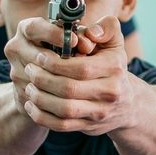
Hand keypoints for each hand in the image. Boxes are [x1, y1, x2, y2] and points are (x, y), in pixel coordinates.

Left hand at [6, 14, 135, 134]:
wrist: (126, 103)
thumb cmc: (112, 66)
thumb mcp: (114, 43)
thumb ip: (106, 27)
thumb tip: (91, 32)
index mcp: (114, 68)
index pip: (81, 67)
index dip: (56, 63)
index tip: (40, 56)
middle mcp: (110, 92)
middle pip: (69, 89)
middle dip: (43, 79)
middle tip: (29, 69)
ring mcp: (99, 112)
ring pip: (64, 110)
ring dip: (40, 98)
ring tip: (29, 86)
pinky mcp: (88, 126)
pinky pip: (60, 126)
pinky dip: (42, 117)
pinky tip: (31, 105)